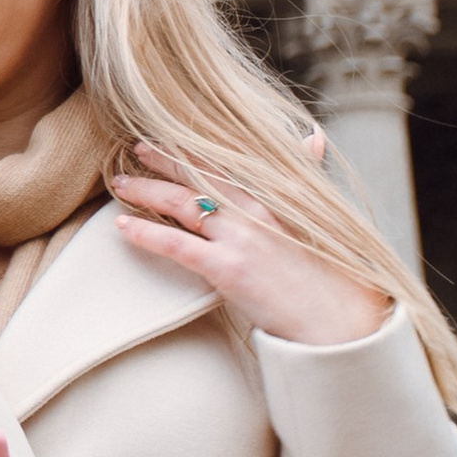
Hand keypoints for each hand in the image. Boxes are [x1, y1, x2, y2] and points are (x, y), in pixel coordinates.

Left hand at [109, 142, 388, 347]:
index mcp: (273, 196)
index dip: (192, 148)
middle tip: (135, 149)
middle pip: (198, 175)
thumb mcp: (315, 217)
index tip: (167, 136)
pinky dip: (147, 233)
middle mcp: (254, 210)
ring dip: (146, 190)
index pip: (224, 162)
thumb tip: (313, 137)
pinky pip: (178, 245)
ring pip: (182, 204)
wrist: (337, 319)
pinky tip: (122, 226)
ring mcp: (241, 238)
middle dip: (163, 160)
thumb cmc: (326, 272)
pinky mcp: (230, 268)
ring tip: (120, 183)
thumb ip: (306, 173)